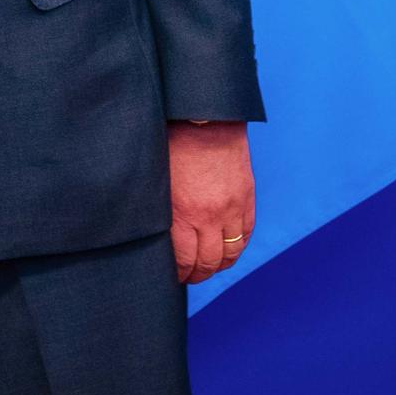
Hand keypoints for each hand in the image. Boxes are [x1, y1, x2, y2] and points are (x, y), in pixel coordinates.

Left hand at [167, 120, 256, 283]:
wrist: (204, 117)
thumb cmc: (169, 141)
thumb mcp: (154, 177)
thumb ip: (155, 206)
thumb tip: (148, 230)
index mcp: (180, 211)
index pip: (182, 258)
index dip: (178, 273)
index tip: (172, 276)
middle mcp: (208, 215)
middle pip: (207, 262)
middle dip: (197, 274)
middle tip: (188, 277)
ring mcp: (231, 209)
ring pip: (230, 253)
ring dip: (218, 266)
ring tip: (207, 268)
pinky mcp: (246, 199)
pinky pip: (246, 235)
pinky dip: (237, 248)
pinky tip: (226, 252)